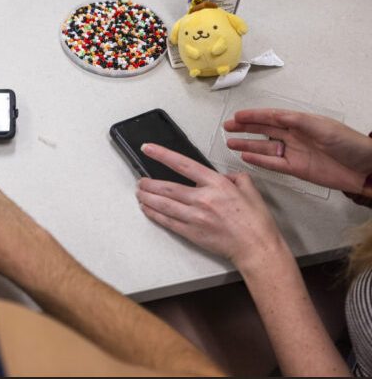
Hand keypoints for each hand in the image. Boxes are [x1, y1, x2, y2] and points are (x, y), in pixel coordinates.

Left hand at [136, 143, 284, 270]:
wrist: (256, 248)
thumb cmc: (255, 222)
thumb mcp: (250, 189)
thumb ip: (234, 177)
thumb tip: (223, 175)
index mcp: (216, 184)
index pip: (182, 164)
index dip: (162, 154)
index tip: (148, 148)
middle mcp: (202, 199)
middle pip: (166, 187)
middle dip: (148, 183)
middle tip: (140, 180)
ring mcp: (195, 217)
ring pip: (162, 204)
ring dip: (147, 198)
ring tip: (140, 193)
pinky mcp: (191, 233)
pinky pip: (166, 221)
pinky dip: (154, 214)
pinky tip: (147, 209)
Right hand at [224, 109, 371, 193]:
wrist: (366, 169)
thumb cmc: (351, 145)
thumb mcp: (325, 129)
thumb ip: (300, 122)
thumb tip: (279, 116)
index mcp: (302, 123)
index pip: (272, 117)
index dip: (254, 116)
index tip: (238, 116)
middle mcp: (295, 136)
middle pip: (264, 130)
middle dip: (246, 128)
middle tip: (228, 126)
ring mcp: (294, 153)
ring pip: (265, 147)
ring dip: (248, 144)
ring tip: (230, 142)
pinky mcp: (296, 169)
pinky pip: (273, 164)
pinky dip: (259, 160)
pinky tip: (246, 157)